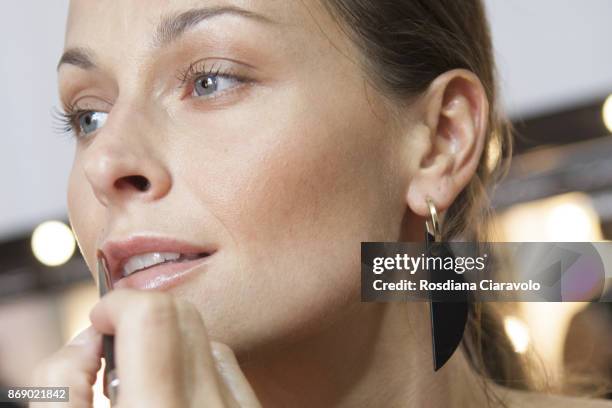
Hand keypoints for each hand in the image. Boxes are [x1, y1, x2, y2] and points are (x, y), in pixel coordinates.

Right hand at [32, 289, 261, 407]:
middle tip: (115, 355)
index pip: (151, 313)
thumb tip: (89, 337)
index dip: (116, 303)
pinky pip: (228, 363)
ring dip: (166, 342)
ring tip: (145, 382)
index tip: (101, 323)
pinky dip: (197, 363)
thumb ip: (62, 383)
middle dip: (138, 316)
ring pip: (206, 335)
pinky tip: (177, 391)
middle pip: (181, 312)